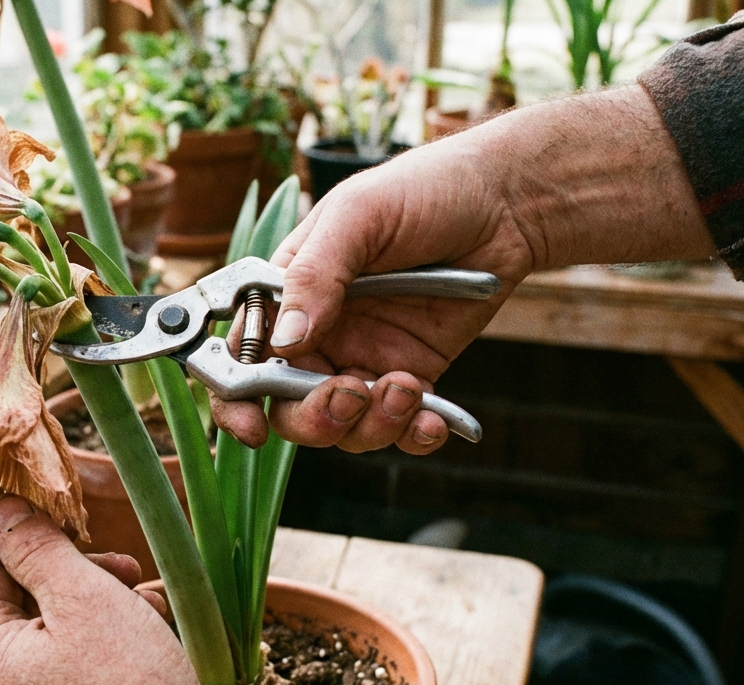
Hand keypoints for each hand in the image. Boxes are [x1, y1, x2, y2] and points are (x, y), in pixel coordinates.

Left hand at [0, 496, 252, 684]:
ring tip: (146, 606)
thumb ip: (36, 547)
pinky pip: (62, 679)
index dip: (31, 538)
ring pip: (47, 641)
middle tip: (125, 569)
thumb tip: (3, 510)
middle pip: (16, 606)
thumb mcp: (83, 597)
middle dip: (73, 577)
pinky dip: (98, 652)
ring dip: (94, 610)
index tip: (81, 530)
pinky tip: (144, 641)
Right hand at [213, 133, 531, 454]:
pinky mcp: (412, 374)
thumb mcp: (361, 215)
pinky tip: (432, 419)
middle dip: (313, 417)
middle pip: (288, 405)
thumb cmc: (424, 190)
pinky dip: (412, 435)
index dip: (236, 398)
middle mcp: (319, 333)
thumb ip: (316, 274)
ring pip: (343, 426)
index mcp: (288, 293)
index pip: (243, 355)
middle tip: (350, 396)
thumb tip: (285, 341)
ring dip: (369, 425)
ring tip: (406, 389)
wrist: (507, 202)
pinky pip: (399, 427)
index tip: (252, 426)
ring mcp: (365, 357)